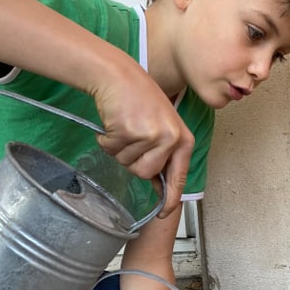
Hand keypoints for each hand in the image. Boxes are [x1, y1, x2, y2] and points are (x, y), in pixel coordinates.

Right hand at [91, 72, 193, 217]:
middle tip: (132, 137)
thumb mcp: (163, 127)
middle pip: (145, 174)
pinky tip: (114, 122)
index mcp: (183, 140)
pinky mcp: (129, 131)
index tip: (164, 213)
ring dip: (119, 149)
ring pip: (126, 163)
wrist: (118, 75)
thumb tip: (160, 186)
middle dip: (132, 161)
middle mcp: (170, 139)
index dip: (169, 198)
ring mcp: (150, 135)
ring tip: (125, 126)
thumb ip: (164, 155)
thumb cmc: (140, 99)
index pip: (178, 177)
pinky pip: (112, 150)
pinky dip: (107, 140)